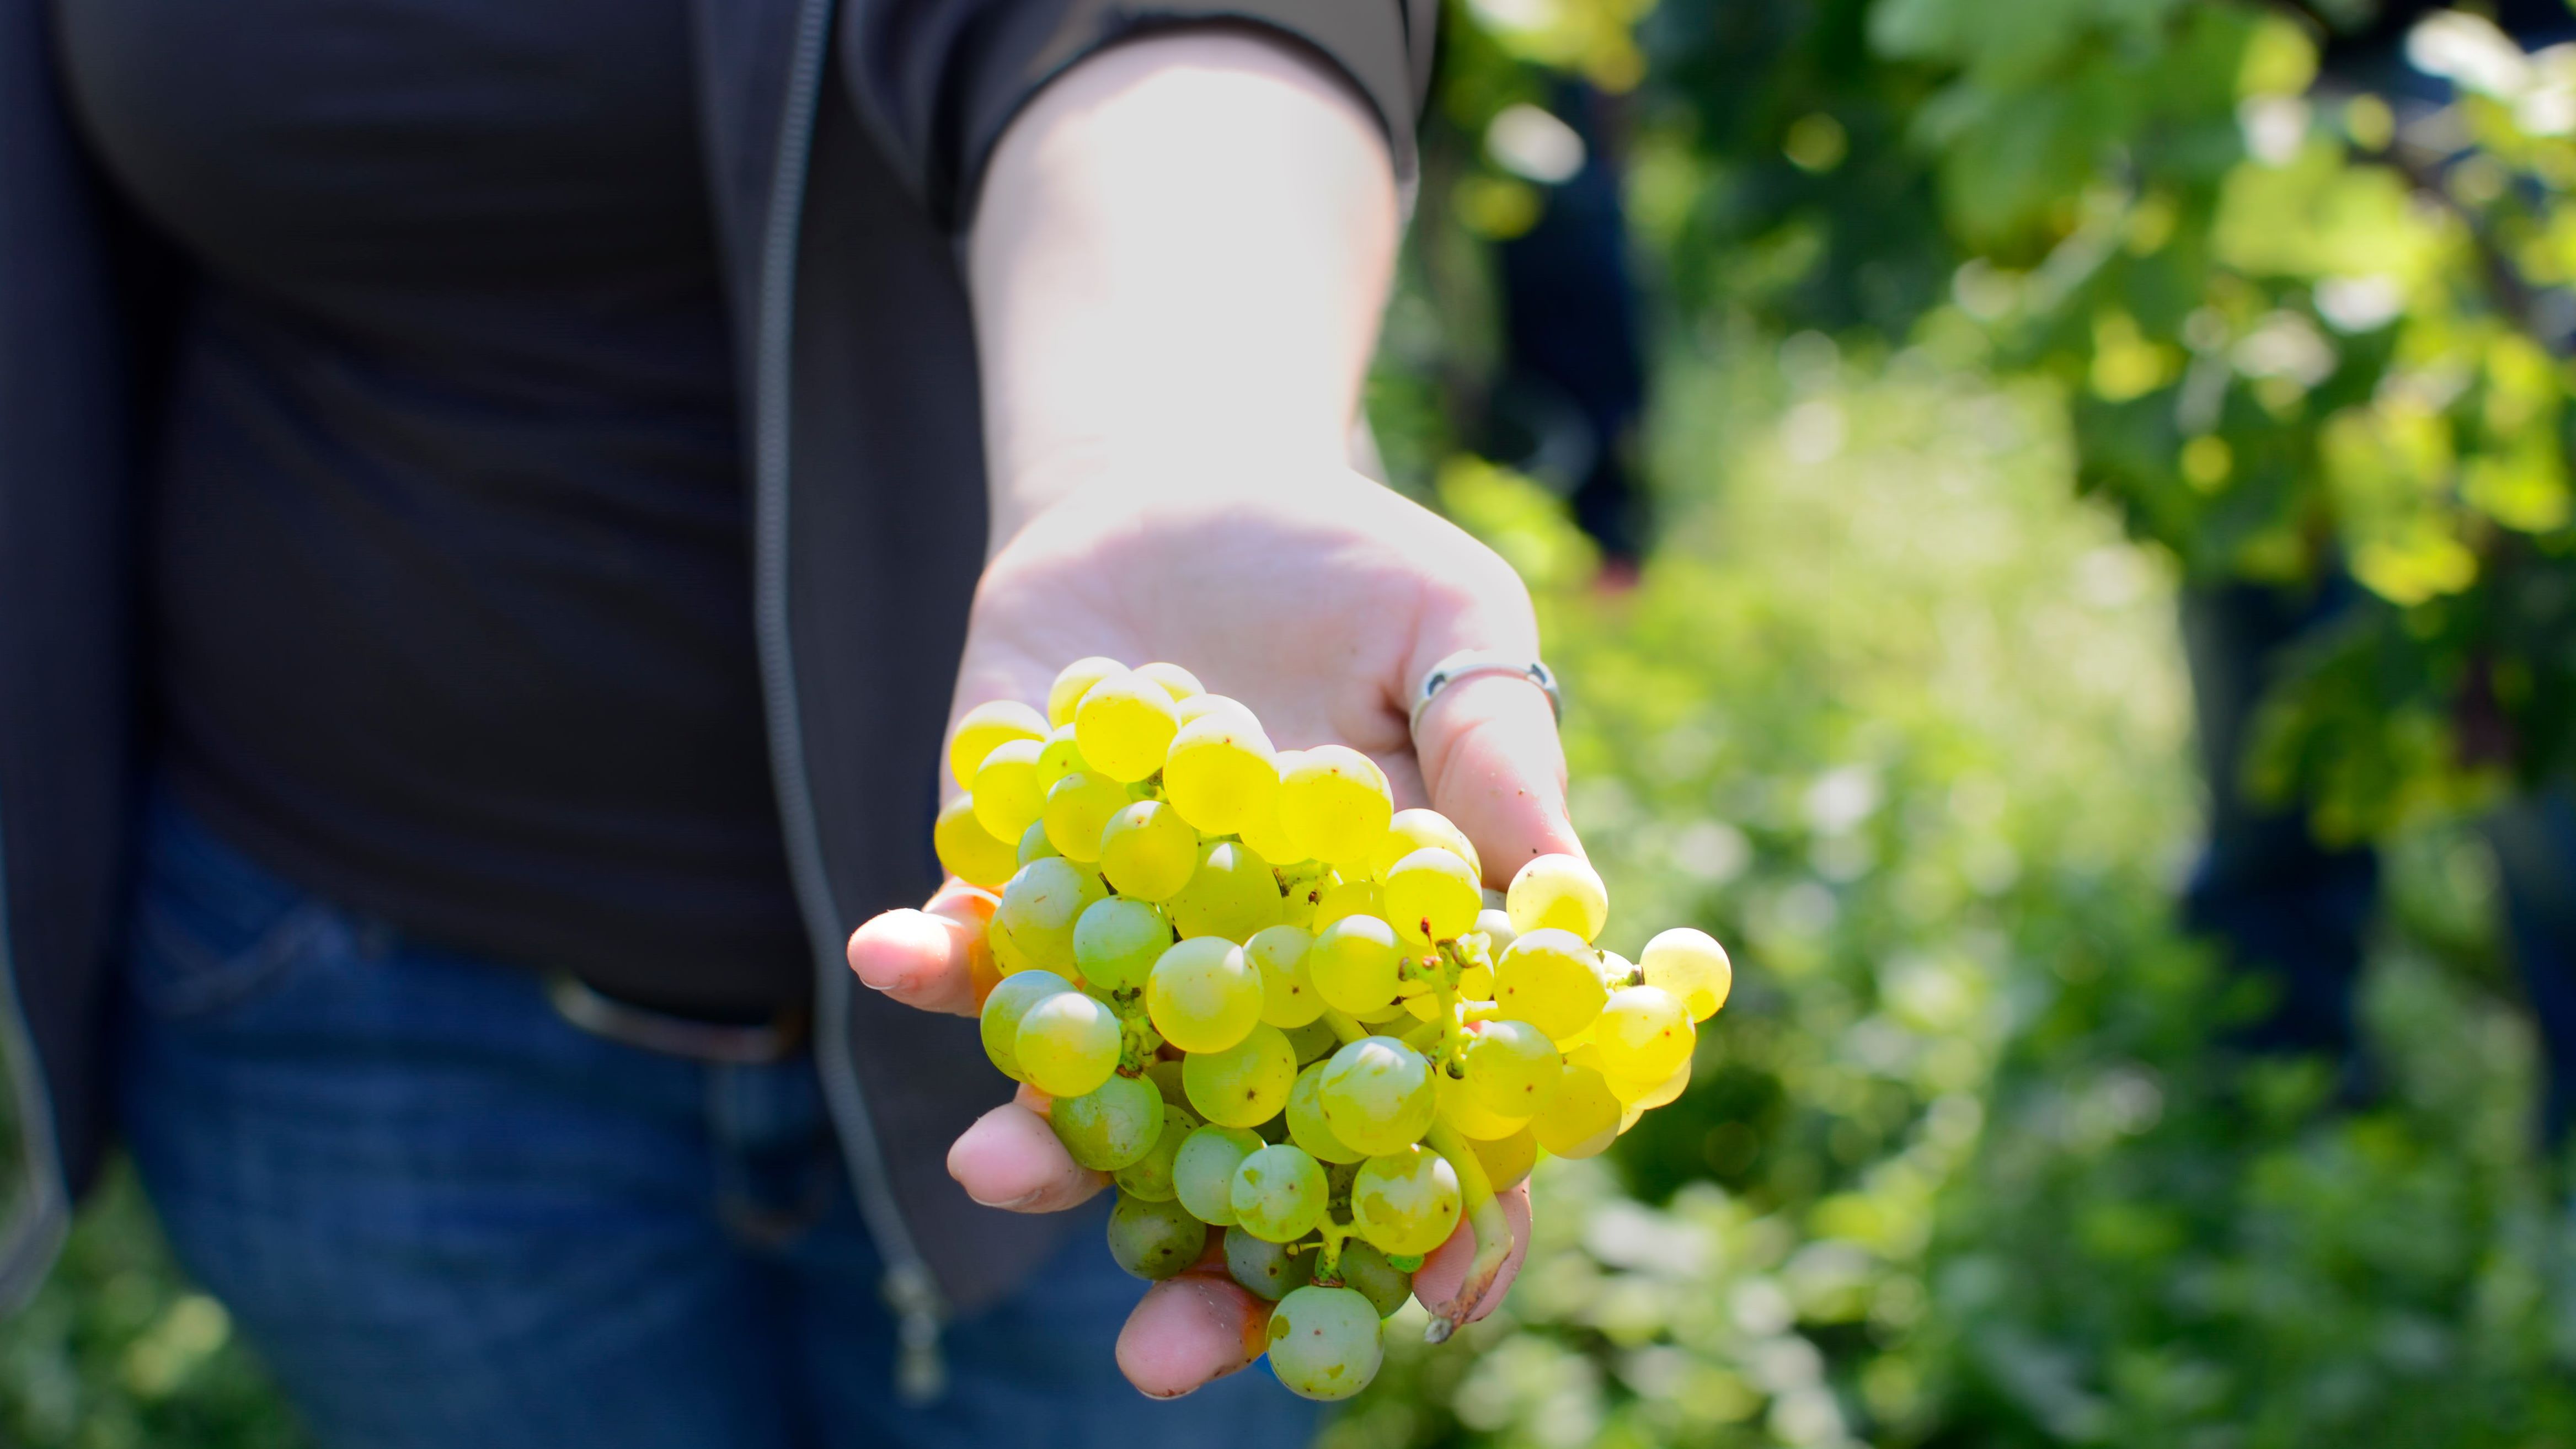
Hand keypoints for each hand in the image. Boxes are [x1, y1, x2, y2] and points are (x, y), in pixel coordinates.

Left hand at [848, 467, 1570, 1395]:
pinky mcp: (1013, 876)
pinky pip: (969, 947)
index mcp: (1380, 965)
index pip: (1425, 1130)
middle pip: (1244, 1171)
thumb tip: (1574, 904)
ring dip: (1038, 1144)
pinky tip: (900, 952)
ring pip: (1091, 1093)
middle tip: (1165, 1360)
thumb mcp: (1452, 632)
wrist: (1185, 481)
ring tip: (996, 1167)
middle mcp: (1249, 990)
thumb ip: (1498, 760)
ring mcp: (1125, 947)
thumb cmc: (1352, 565)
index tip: (1432, 1304)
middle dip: (1205, 1277)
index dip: (1439, 1228)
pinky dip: (928, 956)